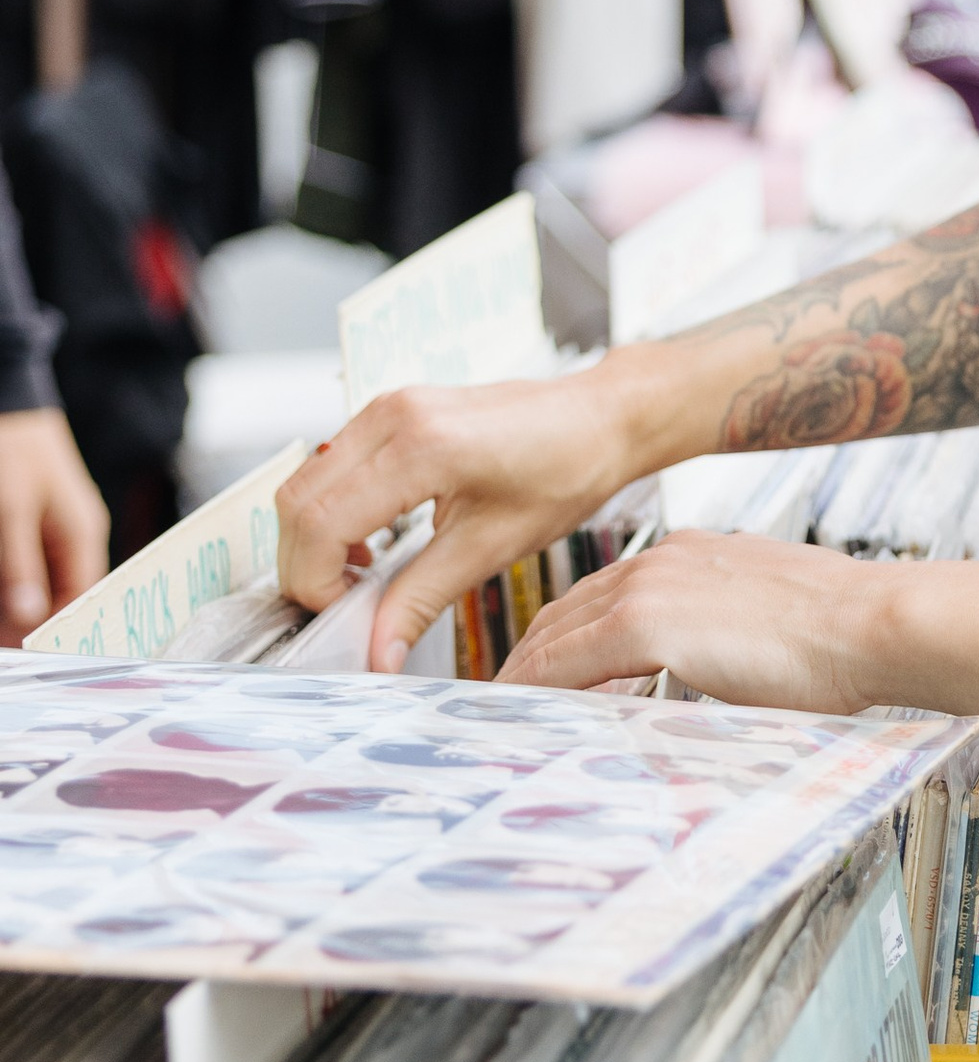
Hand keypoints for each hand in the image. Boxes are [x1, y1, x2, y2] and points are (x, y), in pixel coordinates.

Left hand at [0, 407, 108, 644]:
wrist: (5, 390)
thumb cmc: (10, 448)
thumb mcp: (9, 510)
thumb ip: (18, 567)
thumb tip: (28, 621)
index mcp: (81, 536)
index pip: (79, 603)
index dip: (53, 634)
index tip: (22, 657)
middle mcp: (74, 537)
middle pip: (57, 596)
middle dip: (26, 621)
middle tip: (5, 643)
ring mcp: (53, 528)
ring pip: (38, 581)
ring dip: (15, 601)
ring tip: (0, 621)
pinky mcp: (31, 521)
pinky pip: (26, 563)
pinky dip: (12, 578)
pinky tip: (1, 590)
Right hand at [276, 367, 639, 672]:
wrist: (601, 418)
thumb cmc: (565, 471)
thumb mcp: (491, 547)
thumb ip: (420, 600)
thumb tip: (377, 654)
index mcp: (418, 447)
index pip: (318, 524)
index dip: (315, 582)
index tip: (344, 616)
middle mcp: (391, 417)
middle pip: (295, 501)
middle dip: (305, 564)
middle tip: (345, 605)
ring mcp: (388, 407)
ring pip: (306, 480)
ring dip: (315, 537)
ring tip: (362, 577)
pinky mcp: (393, 410)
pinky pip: (332, 464)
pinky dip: (333, 509)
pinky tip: (373, 541)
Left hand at [503, 531, 882, 716]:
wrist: (869, 624)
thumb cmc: (840, 634)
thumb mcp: (770, 618)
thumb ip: (726, 633)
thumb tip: (716, 669)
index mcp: (689, 555)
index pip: (601, 597)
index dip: (564, 639)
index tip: (544, 676)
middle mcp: (659, 562)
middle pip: (564, 612)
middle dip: (529, 658)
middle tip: (505, 703)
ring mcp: (648, 589)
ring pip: (553, 636)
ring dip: (522, 678)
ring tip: (501, 719)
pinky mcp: (645, 624)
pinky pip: (562, 665)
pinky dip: (531, 691)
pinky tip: (518, 717)